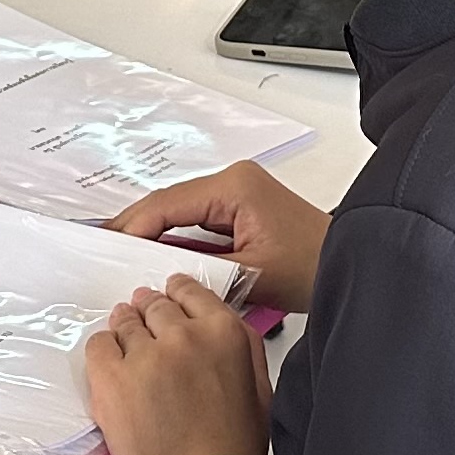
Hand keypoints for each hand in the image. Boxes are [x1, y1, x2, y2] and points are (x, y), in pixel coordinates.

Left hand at [84, 276, 270, 454]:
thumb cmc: (230, 452)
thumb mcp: (259, 389)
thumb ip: (241, 346)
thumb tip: (220, 324)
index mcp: (224, 334)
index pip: (192, 291)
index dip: (179, 294)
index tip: (172, 296)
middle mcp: (183, 336)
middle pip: (156, 304)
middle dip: (152, 312)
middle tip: (147, 320)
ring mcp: (143, 356)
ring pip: (124, 321)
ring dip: (127, 329)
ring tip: (129, 347)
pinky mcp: (110, 379)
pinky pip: (97, 345)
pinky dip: (103, 351)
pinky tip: (112, 365)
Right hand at [107, 162, 330, 311]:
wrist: (352, 263)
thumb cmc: (313, 267)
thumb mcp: (246, 274)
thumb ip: (195, 268)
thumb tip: (153, 269)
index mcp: (234, 186)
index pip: (168, 203)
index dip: (133, 225)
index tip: (106, 244)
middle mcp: (234, 180)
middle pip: (169, 202)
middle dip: (136, 226)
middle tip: (102, 249)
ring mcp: (238, 191)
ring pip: (180, 210)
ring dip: (154, 232)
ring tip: (120, 254)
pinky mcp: (242, 208)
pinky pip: (197, 219)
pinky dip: (175, 236)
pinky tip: (155, 254)